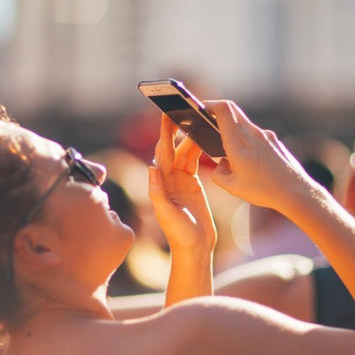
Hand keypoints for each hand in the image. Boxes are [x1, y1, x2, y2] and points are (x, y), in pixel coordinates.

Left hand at [148, 115, 216, 253]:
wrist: (194, 247)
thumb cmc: (179, 234)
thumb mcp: (167, 215)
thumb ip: (158, 193)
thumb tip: (151, 168)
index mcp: (161, 183)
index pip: (162, 153)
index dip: (164, 133)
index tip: (165, 115)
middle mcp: (168, 179)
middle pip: (172, 147)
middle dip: (175, 128)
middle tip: (180, 108)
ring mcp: (180, 180)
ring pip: (184, 152)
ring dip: (189, 136)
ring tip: (196, 119)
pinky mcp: (192, 183)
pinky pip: (194, 160)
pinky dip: (198, 148)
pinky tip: (204, 137)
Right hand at [207, 100, 311, 209]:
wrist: (295, 191)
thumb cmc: (264, 190)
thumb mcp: (232, 187)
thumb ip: (218, 174)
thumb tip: (221, 164)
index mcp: (238, 142)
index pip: (223, 110)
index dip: (210, 105)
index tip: (202, 109)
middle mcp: (253, 133)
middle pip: (233, 111)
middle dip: (219, 114)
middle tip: (210, 124)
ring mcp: (266, 136)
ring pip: (245, 125)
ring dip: (234, 131)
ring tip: (230, 151)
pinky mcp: (275, 142)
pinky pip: (256, 135)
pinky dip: (247, 141)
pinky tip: (249, 160)